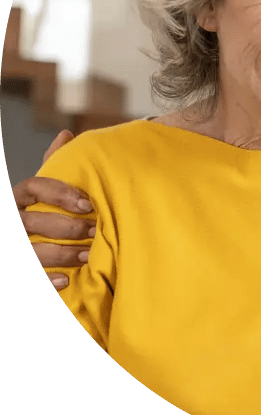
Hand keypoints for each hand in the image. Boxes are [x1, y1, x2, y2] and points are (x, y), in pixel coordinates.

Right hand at [14, 130, 94, 289]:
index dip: (59, 193)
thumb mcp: (46, 191)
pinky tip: (65, 280)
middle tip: (94, 231)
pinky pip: (27, 277)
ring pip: (31, 251)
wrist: (28, 248)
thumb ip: (55, 166)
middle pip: (32, 222)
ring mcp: (11, 246)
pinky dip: (46, 280)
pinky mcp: (14, 272)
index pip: (33, 186)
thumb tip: (66, 134)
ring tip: (87, 255)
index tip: (85, 203)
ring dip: (61, 254)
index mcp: (19, 197)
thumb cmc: (42, 214)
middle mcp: (11, 220)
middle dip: (66, 228)